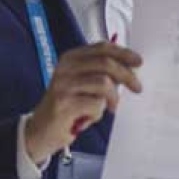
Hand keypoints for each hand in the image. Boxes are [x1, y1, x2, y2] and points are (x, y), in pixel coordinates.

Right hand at [24, 42, 142, 161]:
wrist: (40, 130)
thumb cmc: (67, 108)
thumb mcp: (83, 84)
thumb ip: (101, 73)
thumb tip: (130, 68)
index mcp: (71, 58)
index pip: (102, 48)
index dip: (123, 53)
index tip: (138, 62)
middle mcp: (65, 68)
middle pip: (106, 63)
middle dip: (127, 75)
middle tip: (137, 88)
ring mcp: (63, 85)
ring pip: (103, 83)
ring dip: (112, 98)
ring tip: (109, 107)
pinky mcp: (63, 104)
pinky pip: (95, 104)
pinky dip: (98, 112)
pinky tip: (89, 117)